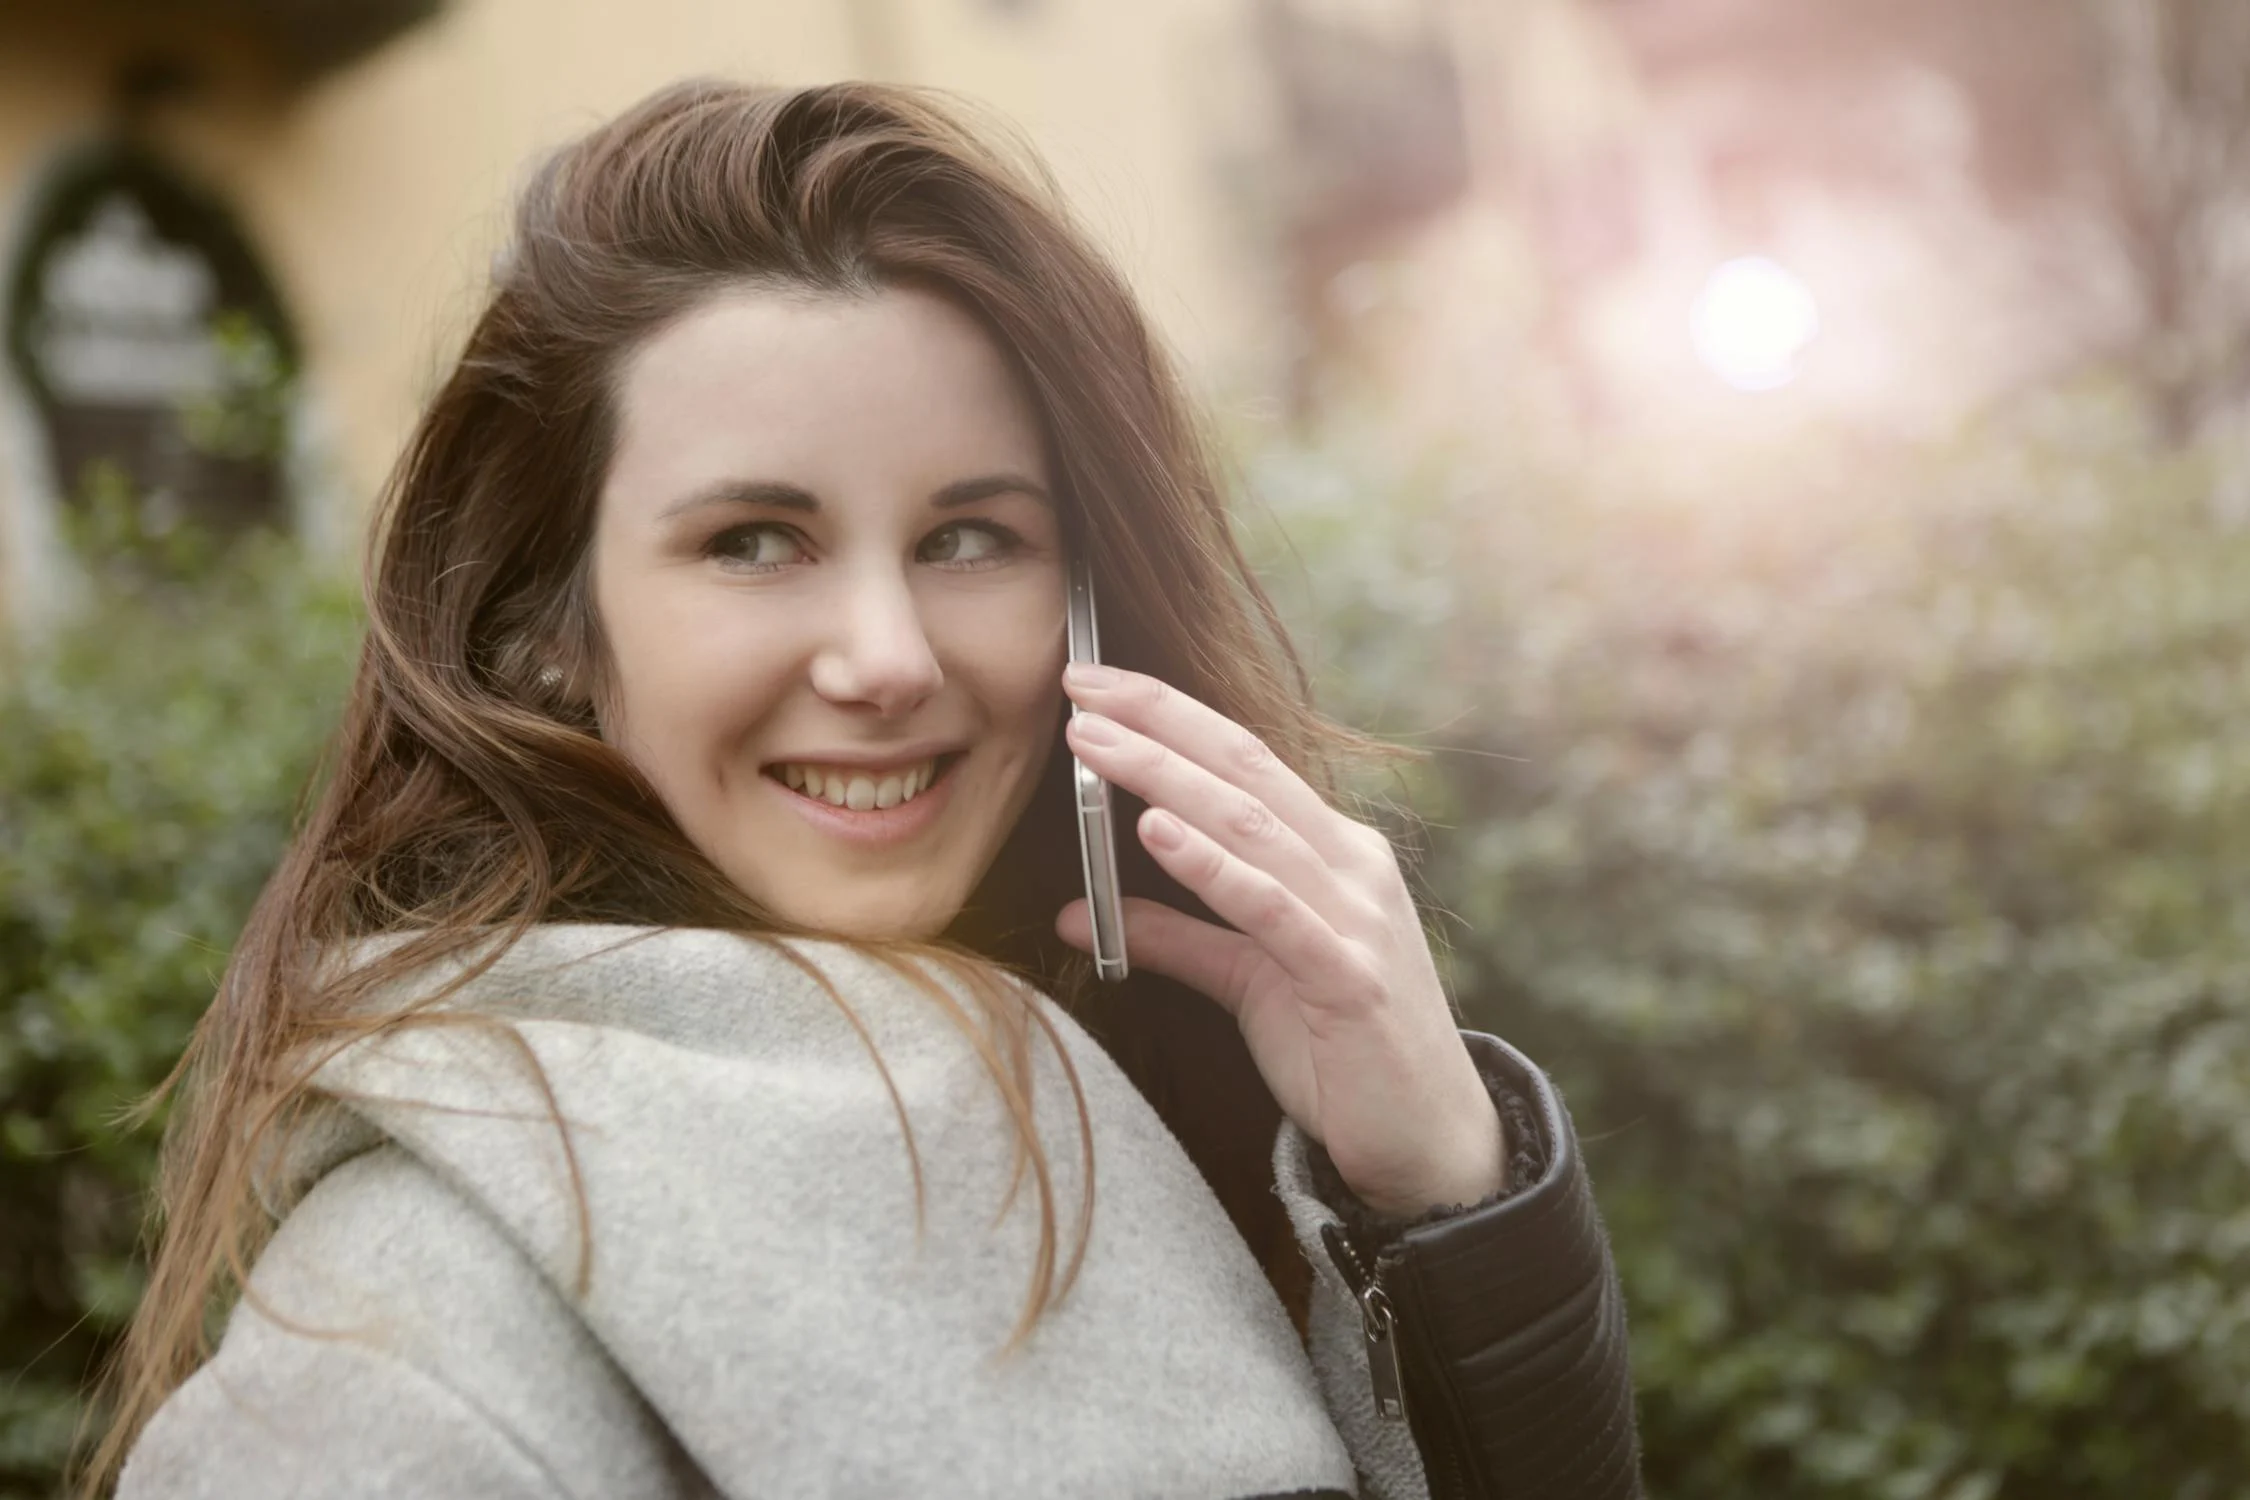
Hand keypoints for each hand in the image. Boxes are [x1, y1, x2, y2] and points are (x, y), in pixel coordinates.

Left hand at [1054, 663, 1505, 1219]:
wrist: (1430, 1142)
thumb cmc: (1342, 1051)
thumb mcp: (1245, 979)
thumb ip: (1174, 937)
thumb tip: (1078, 912)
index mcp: (1333, 853)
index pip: (1245, 759)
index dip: (1169, 715)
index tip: (1094, 684)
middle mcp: (1352, 866)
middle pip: (1244, 770)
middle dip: (1157, 722)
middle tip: (1079, 687)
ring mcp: (1356, 917)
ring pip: (1250, 825)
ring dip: (1164, 777)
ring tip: (1095, 745)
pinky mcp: (1348, 978)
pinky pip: (1270, 909)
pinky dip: (1211, 865)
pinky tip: (1156, 830)